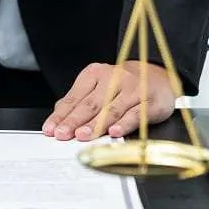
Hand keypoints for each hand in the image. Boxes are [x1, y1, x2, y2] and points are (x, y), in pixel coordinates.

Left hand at [42, 61, 175, 140]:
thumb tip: (58, 118)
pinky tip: (113, 132)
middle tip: (62, 134)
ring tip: (82, 135)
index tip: (50, 129)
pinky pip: (136, 114)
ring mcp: (133, 89)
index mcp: (96, 73)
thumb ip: (78, 101)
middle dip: (74, 121)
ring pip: (112, 109)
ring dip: (96, 124)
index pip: (75, 98)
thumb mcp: (97, 87)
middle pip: (91, 104)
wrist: (158, 76)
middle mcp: (115, 78)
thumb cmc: (122, 85)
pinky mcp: (150, 101)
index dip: (61, 115)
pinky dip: (124, 124)